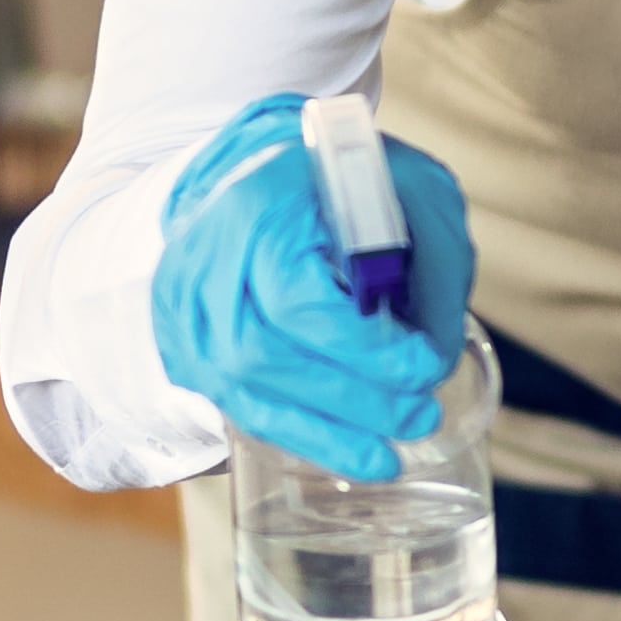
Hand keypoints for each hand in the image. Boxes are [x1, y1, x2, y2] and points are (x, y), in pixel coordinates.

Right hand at [152, 94, 473, 480]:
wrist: (255, 164)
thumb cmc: (345, 177)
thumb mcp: (411, 191)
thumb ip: (433, 267)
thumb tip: (437, 364)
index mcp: (256, 204)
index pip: (296, 300)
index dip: (363, 349)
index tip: (425, 367)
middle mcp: (204, 258)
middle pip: (260, 354)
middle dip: (349, 400)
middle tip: (419, 418)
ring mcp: (183, 304)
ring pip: (241, 389)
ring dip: (322, 433)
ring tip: (387, 457)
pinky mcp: (184, 340)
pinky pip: (235, 402)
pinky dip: (295, 432)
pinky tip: (344, 449)